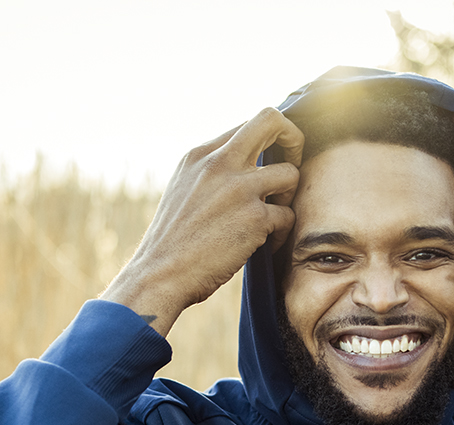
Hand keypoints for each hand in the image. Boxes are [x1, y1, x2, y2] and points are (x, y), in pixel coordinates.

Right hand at [102, 108, 303, 336]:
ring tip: (274, 214)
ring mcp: (239, 189)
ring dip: (289, 195)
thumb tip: (244, 166)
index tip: (270, 160)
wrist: (159, 275)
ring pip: (291, 173)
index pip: (246, 125)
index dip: (267, 140)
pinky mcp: (255, 218)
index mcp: (199, 154)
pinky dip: (282, 232)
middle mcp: (219, 163)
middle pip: (272, 120)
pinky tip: (267, 243)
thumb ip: (210, 172)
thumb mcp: (182, 189)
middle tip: (293, 163)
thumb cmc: (172, 241)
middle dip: (293, 138)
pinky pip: (288, 215)